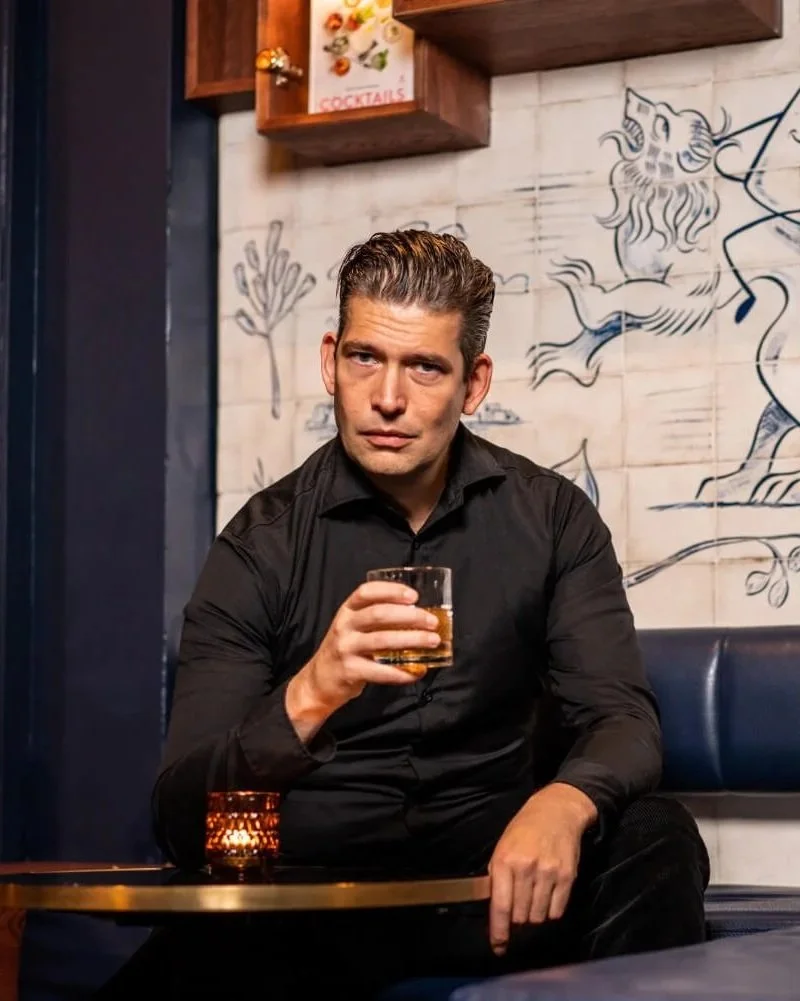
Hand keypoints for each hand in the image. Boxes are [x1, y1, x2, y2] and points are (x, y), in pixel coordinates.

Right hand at [286, 580, 440, 732]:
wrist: (319, 680)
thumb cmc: (346, 649)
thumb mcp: (354, 628)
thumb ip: (377, 620)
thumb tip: (419, 618)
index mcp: (347, 610)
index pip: (366, 592)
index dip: (391, 591)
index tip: (414, 596)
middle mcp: (344, 626)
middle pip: (379, 614)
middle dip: (410, 616)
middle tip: (432, 622)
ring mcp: (345, 648)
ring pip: (383, 640)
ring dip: (412, 640)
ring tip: (433, 641)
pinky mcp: (350, 671)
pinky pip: (381, 671)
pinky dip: (402, 672)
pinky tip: (418, 671)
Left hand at [488, 783, 597, 956]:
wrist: (556, 812)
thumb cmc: (523, 830)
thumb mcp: (502, 847)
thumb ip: (497, 878)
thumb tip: (495, 911)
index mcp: (505, 861)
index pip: (500, 906)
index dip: (499, 932)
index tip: (498, 947)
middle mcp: (526, 869)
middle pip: (520, 916)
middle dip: (517, 919)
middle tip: (518, 907)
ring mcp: (548, 873)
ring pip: (538, 917)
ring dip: (533, 916)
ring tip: (533, 898)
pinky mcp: (567, 877)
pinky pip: (557, 911)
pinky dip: (550, 911)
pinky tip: (547, 896)